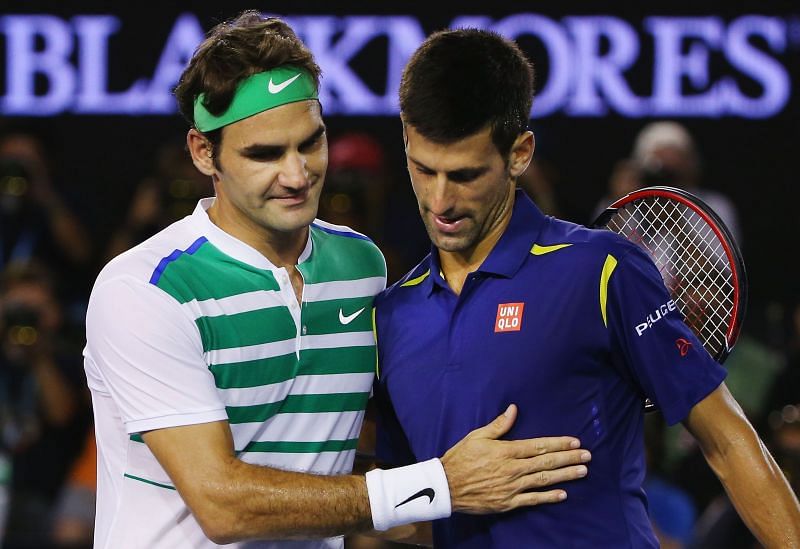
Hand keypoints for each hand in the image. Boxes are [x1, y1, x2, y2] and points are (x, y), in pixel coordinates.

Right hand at [440, 404, 589, 513]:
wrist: (446, 486)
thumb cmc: (461, 458)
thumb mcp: (477, 436)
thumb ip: (499, 425)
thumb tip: (514, 409)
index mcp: (507, 451)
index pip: (539, 446)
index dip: (559, 444)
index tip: (575, 441)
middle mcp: (513, 469)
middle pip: (547, 462)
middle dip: (569, 458)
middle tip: (588, 456)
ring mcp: (512, 487)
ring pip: (544, 480)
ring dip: (566, 475)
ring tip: (583, 471)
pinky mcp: (508, 502)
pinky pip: (533, 500)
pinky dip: (549, 497)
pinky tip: (563, 494)